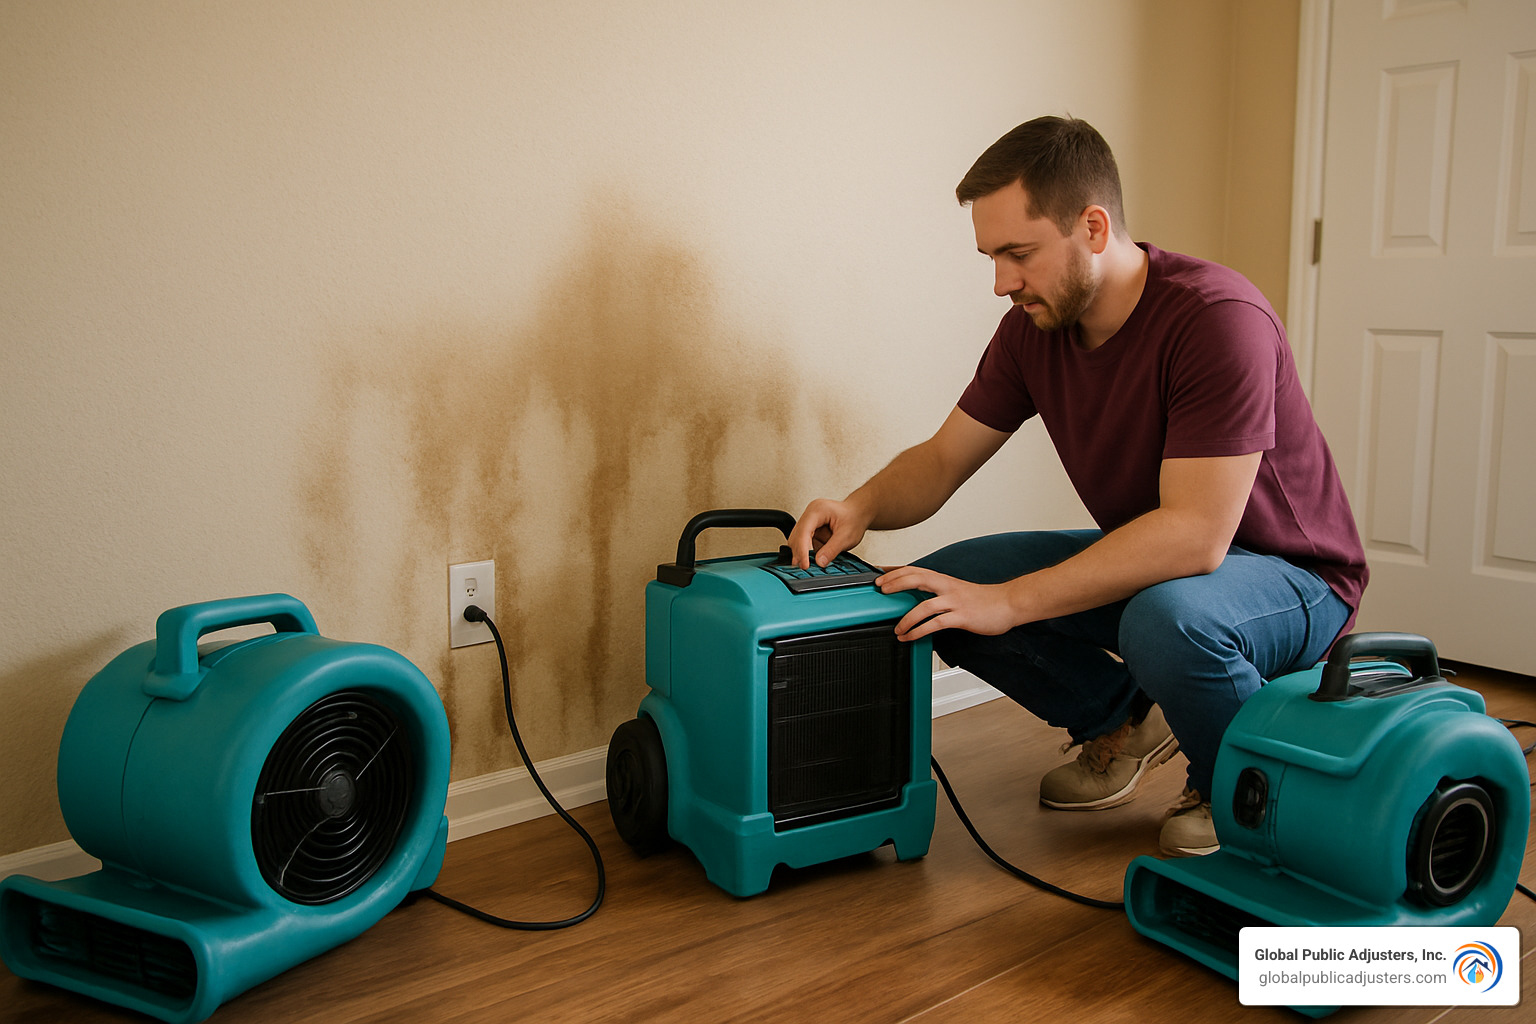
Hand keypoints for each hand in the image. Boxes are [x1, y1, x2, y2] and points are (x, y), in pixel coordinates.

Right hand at [787, 498, 870, 568]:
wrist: (859, 514)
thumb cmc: (854, 519)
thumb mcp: (846, 536)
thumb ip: (832, 549)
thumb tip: (819, 562)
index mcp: (817, 510)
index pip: (803, 531)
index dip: (802, 550)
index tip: (804, 564)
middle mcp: (810, 514)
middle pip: (796, 536)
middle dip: (800, 553)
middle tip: (805, 567)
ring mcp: (809, 521)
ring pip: (797, 540)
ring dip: (803, 552)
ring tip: (813, 561)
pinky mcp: (810, 529)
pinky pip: (804, 542)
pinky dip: (809, 551)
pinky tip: (816, 555)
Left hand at [878, 565, 1021, 641]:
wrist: (1009, 603)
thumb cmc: (984, 599)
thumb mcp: (957, 590)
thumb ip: (939, 592)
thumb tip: (920, 598)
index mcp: (945, 580)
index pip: (915, 570)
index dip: (896, 571)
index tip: (880, 575)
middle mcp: (947, 587)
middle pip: (916, 578)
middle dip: (895, 583)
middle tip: (880, 591)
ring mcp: (954, 601)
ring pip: (923, 606)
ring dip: (906, 618)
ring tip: (896, 629)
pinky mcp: (961, 616)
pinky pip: (935, 624)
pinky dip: (919, 631)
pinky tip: (911, 637)